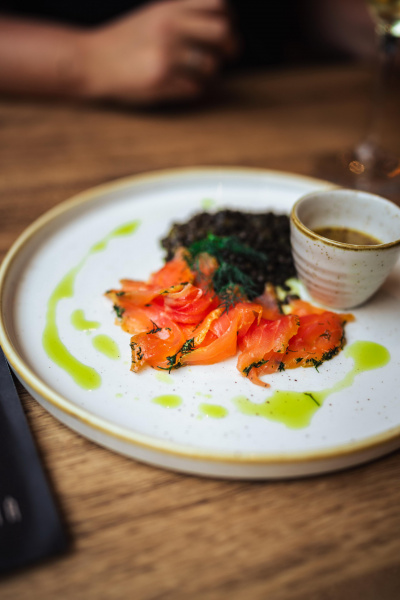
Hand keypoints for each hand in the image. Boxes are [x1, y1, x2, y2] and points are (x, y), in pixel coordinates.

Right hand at [80, 0, 237, 104]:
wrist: (91, 61)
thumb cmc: (125, 41)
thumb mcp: (153, 15)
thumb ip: (182, 15)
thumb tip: (222, 23)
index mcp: (169, 8)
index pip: (218, 4)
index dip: (229, 18)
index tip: (227, 29)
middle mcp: (169, 27)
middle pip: (222, 32)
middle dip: (231, 46)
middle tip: (229, 55)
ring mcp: (165, 54)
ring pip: (211, 65)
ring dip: (211, 73)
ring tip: (200, 74)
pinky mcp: (160, 79)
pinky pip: (195, 88)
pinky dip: (195, 89)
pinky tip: (183, 86)